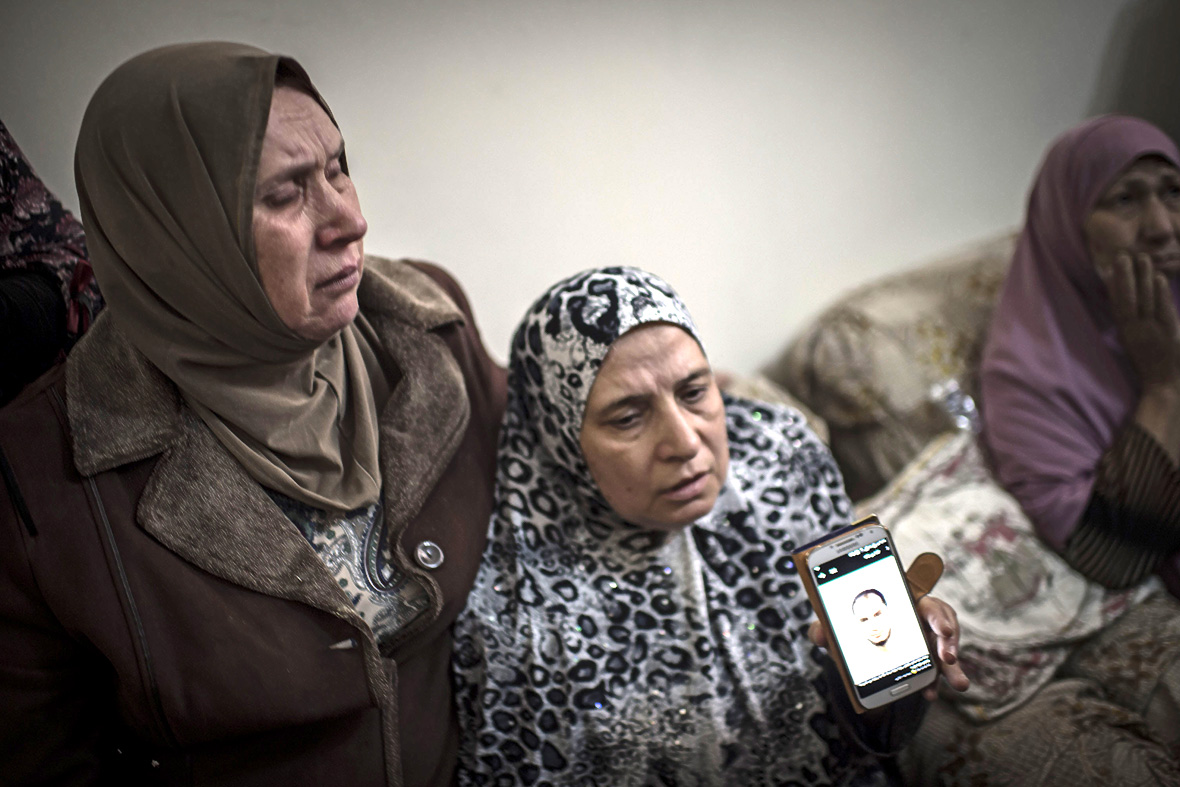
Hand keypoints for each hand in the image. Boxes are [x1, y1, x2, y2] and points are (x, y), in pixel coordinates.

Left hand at [807, 593, 968, 700]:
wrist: (859, 652)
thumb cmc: (853, 629)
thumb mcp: (839, 628)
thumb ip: (827, 629)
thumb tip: (817, 634)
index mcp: (901, 599)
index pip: (924, 599)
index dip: (936, 614)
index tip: (943, 630)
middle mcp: (920, 615)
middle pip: (942, 622)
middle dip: (949, 641)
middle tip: (947, 658)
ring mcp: (928, 638)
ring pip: (947, 647)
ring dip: (953, 666)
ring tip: (959, 684)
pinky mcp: (930, 658)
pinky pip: (939, 670)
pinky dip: (936, 682)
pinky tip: (930, 695)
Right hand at [1101, 252, 1179, 390]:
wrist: (1164, 387)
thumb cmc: (1152, 367)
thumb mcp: (1136, 346)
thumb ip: (1133, 328)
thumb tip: (1129, 310)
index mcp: (1126, 333)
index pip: (1118, 304)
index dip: (1114, 285)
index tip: (1111, 268)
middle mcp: (1136, 329)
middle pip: (1128, 298)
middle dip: (1125, 276)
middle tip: (1123, 255)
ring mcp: (1152, 331)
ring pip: (1145, 300)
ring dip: (1143, 278)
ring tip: (1142, 258)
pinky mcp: (1168, 334)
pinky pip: (1163, 309)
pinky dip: (1161, 293)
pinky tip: (1159, 278)